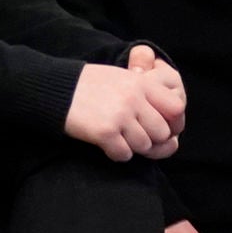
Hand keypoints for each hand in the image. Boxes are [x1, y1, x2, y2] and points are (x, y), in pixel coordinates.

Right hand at [65, 59, 182, 161]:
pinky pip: (124, 155)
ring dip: (132, 147)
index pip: (176, 108)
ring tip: (118, 138)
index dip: (173, 122)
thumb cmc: (88, 85)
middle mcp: (134, 98)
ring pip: (143, 145)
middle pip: (161, 132)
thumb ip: (146, 91)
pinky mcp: (105, 132)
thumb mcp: (122, 77)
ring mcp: (120, 115)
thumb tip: (172, 115)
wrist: (55, 90)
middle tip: (133, 135)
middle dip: (150, 138)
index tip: (161, 127)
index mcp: (141, 83)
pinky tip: (107, 144)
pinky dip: (117, 154)